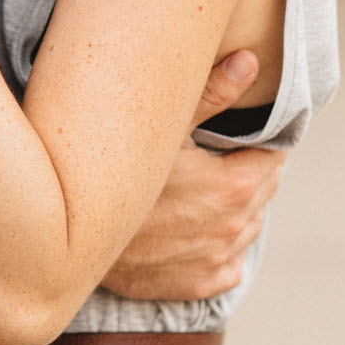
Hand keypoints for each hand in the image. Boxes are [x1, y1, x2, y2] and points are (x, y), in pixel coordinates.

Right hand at [103, 50, 286, 301]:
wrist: (72, 234)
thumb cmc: (116, 172)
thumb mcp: (162, 126)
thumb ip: (212, 94)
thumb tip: (249, 62)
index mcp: (234, 186)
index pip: (273, 158)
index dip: (258, 144)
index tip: (235, 138)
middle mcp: (233, 227)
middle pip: (264, 192)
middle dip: (247, 173)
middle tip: (214, 159)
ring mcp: (216, 259)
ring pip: (249, 228)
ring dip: (235, 210)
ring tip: (202, 193)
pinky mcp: (197, 283)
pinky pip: (229, 266)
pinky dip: (219, 248)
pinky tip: (194, 230)